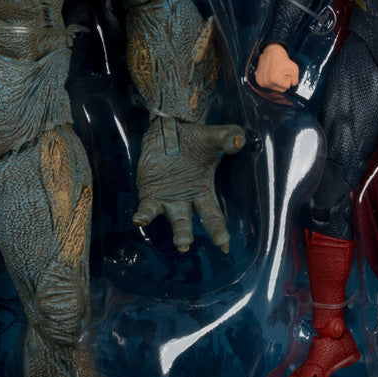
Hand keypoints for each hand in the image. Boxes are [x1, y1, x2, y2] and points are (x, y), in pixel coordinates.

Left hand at [133, 120, 244, 251]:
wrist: (170, 130)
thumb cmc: (195, 138)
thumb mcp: (214, 137)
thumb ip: (228, 137)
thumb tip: (238, 142)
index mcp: (203, 193)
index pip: (213, 217)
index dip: (219, 232)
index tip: (224, 246)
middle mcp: (185, 201)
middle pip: (186, 223)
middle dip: (186, 235)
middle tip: (185, 245)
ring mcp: (167, 199)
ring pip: (170, 219)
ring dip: (173, 230)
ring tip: (179, 242)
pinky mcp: (150, 193)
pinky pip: (147, 208)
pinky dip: (144, 215)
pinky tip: (139, 220)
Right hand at [254, 43, 298, 92]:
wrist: (271, 51)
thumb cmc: (283, 59)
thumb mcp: (294, 69)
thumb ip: (295, 80)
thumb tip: (291, 85)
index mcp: (274, 80)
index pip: (287, 86)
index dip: (288, 78)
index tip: (285, 71)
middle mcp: (265, 82)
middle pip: (280, 89)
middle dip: (283, 81)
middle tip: (281, 72)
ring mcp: (261, 82)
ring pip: (275, 88)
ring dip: (277, 81)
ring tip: (276, 72)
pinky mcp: (258, 80)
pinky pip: (269, 85)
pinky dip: (271, 80)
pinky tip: (271, 73)